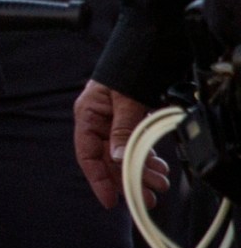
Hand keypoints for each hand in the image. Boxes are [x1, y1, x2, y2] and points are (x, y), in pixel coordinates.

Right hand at [73, 80, 168, 209]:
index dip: (98, 179)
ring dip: (141, 171)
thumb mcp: (125, 100)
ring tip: (160, 184)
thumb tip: (117, 158)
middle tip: (148, 197)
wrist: (144, 48)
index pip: (87, 154)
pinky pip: (133, 145)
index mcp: (87, 115)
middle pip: (108, 159)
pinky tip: (158, 168)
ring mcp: (112, 121)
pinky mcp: (127, 120)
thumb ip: (122, 129)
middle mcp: (97, 121)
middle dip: (128, 180)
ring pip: (123, 155)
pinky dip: (146, 158)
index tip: (110, 200)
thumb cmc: (129, 69)